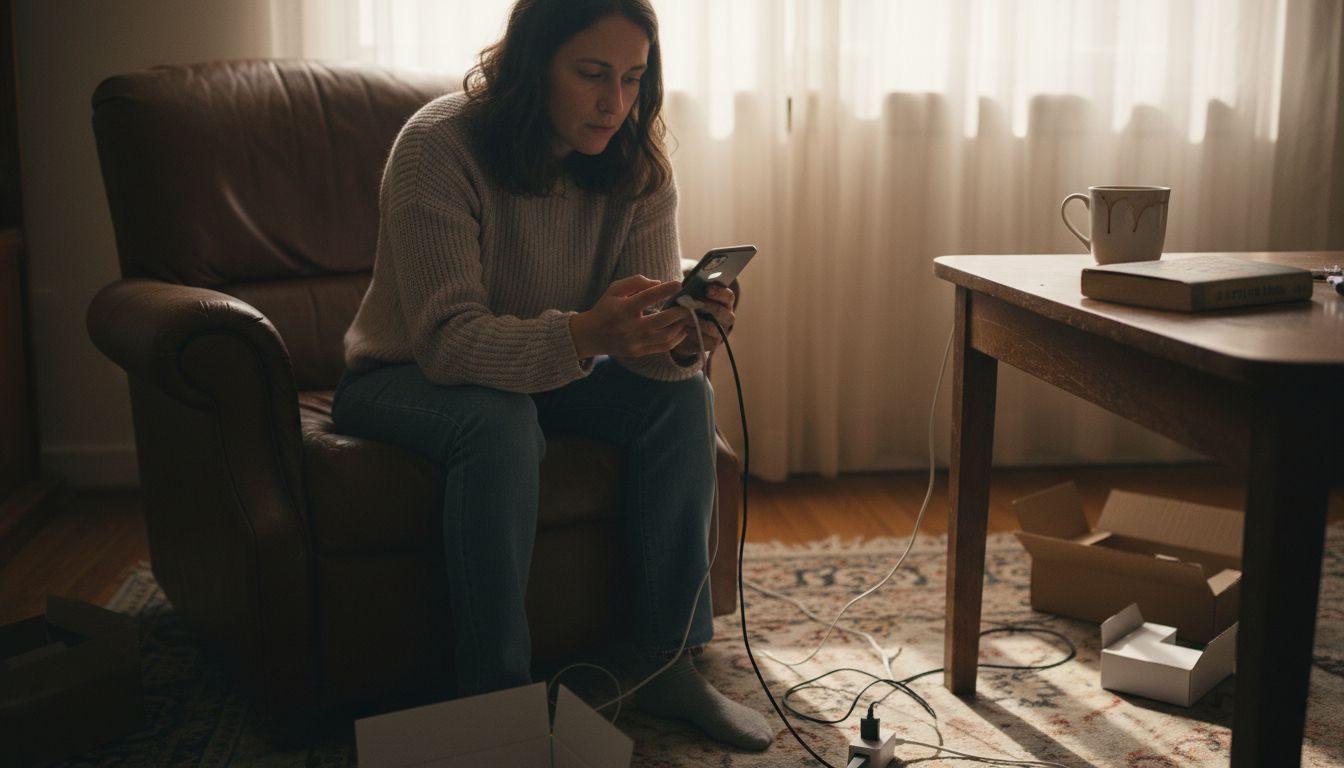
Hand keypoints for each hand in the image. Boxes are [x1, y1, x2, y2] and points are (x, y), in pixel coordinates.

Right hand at [570, 275, 687, 357]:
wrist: (590, 336)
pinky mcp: (638, 352)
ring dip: (680, 326)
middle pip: (662, 320)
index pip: (647, 297)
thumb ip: (635, 282)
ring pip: (665, 336)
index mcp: (623, 309)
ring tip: (687, 317)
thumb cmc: (605, 308)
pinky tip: (681, 330)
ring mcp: (634, 342)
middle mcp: (629, 327)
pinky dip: (676, 339)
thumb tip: (658, 283)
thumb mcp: (614, 289)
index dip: (665, 289)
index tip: (680, 283)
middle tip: (691, 304)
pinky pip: (663, 347)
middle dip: (680, 311)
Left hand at [671, 284, 734, 357]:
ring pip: (712, 327)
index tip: (706, 289)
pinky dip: (693, 334)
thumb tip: (689, 288)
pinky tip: (684, 329)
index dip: (719, 292)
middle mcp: (727, 317)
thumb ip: (696, 291)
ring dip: (696, 321)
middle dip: (706, 307)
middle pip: (721, 312)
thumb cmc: (691, 306)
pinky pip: (705, 340)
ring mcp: (721, 332)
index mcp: (726, 302)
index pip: (728, 296)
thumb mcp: (694, 297)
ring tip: (683, 317)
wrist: (685, 329)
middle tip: (692, 304)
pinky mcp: (713, 344)